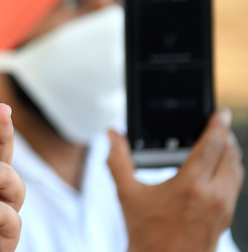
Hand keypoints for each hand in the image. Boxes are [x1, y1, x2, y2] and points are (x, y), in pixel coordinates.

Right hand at [107, 109, 243, 251]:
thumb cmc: (145, 233)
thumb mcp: (128, 194)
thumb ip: (118, 160)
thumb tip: (111, 134)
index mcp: (190, 185)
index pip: (212, 145)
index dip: (218, 125)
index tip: (220, 113)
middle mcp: (213, 195)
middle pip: (230, 154)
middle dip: (226, 136)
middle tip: (218, 125)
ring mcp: (223, 208)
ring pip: (237, 170)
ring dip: (231, 153)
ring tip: (221, 144)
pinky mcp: (226, 219)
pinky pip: (235, 186)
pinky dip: (230, 171)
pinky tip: (218, 170)